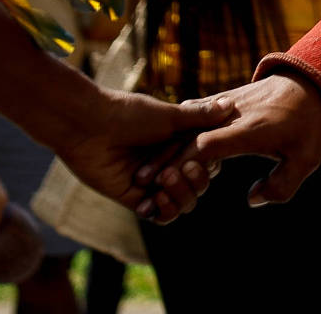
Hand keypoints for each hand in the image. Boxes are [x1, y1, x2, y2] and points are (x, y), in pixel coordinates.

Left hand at [51, 88, 236, 222]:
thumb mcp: (169, 115)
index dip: (207, 165)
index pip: (208, 163)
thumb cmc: (128, 114)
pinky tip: (154, 199)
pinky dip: (163, 211)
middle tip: (177, 169)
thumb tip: (231, 105)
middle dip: (193, 181)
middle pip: (198, 185)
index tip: (198, 155)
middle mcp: (169, 164)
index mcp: (180, 144)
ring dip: (179, 196)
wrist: (89, 126)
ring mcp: (153, 183)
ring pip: (182, 203)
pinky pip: (159, 216)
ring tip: (162, 182)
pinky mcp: (135, 198)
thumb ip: (200, 118)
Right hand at [135, 75, 320, 216]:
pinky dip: (174, 136)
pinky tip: (156, 152)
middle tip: (140, 181)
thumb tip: (251, 199)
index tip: (168, 178)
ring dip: (163, 148)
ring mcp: (225, 106)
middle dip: (165, 158)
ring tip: (141, 171)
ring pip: (186, 126)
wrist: (310, 82)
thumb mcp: (307, 159)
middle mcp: (233, 115)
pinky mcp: (221, 102)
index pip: (211, 143)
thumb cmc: (309, 125)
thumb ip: (281, 186)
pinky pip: (192, 119)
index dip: (188, 161)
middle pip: (190, 136)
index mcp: (251, 129)